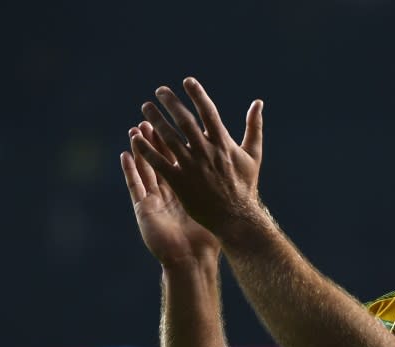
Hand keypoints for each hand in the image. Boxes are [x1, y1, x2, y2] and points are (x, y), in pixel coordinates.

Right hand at [121, 121, 220, 265]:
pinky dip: (130, 170)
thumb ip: (223, 190)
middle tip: (151, 116)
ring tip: (135, 129)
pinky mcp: (144, 210)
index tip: (177, 119)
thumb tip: (236, 174)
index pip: (180, 159)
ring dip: (140, 149)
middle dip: (156, 138)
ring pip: (146, 169)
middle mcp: (169, 192)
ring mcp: (155, 200)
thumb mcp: (216, 211)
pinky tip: (125, 154)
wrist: (192, 260)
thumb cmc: (206, 240)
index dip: (176, 141)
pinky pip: (135, 186)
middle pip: (161, 160)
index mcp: (185, 190)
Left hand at [130, 77, 264, 244]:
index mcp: (223, 143)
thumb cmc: (245, 186)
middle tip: (160, 91)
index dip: (197, 94)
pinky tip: (136, 137)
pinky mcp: (180, 181)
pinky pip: (159, 162)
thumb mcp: (253, 155)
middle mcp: (206, 151)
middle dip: (171, 102)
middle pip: (184, 120)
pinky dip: (146, 149)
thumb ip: (254, 127)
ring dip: (155, 120)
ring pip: (168, 137)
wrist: (236, 217)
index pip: (208, 112)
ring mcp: (192, 166)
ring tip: (146, 108)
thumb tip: (258, 102)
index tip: (187, 81)